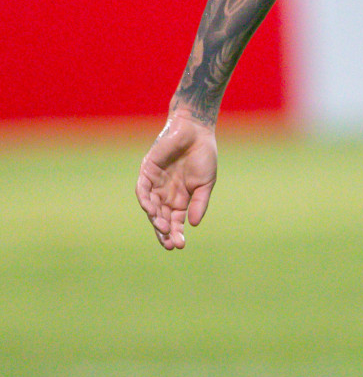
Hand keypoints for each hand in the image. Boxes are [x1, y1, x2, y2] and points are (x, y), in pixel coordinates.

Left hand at [136, 111, 217, 249]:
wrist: (196, 131)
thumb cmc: (203, 155)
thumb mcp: (205, 183)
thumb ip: (199, 203)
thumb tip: (192, 224)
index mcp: (180, 198)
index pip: (175, 220)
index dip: (176, 233)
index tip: (180, 245)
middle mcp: (165, 194)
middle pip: (161, 218)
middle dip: (164, 232)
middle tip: (169, 244)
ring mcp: (155, 184)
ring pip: (151, 207)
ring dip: (155, 219)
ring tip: (163, 229)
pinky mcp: (147, 172)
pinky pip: (142, 190)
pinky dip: (145, 201)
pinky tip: (151, 210)